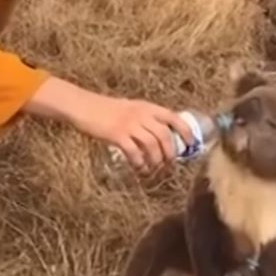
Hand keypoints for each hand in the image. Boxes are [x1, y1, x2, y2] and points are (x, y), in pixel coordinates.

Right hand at [23, 77, 195, 172]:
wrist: (84, 106)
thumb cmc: (106, 109)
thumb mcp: (130, 108)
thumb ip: (145, 118)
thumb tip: (160, 136)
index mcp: (146, 107)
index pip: (173, 117)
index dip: (185, 131)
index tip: (191, 144)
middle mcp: (141, 114)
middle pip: (165, 135)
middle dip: (170, 152)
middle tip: (168, 163)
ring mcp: (129, 124)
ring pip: (152, 145)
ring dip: (156, 160)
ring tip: (153, 169)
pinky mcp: (117, 134)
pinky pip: (134, 152)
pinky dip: (140, 163)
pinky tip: (139, 168)